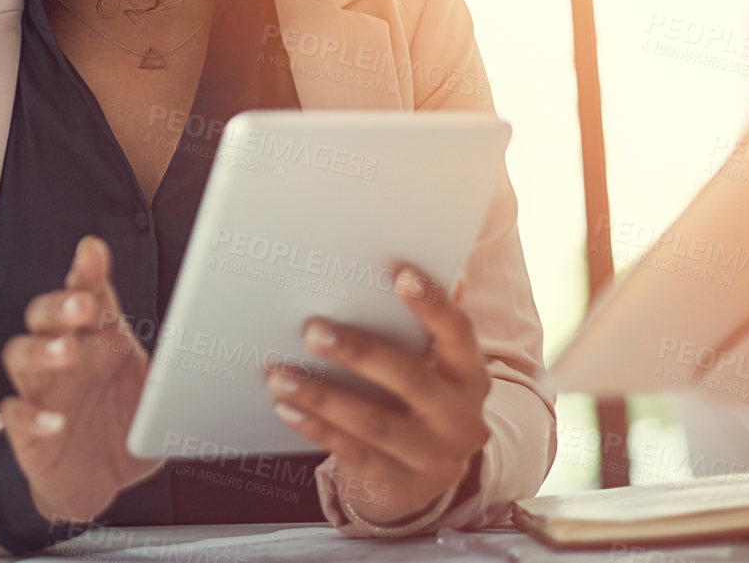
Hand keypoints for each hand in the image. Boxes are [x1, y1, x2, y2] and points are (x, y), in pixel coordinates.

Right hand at [0, 235, 161, 526]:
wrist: (98, 481)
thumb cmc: (125, 424)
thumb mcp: (159, 392)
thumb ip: (182, 370)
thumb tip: (228, 357)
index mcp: (98, 337)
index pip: (87, 292)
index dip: (86, 271)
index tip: (92, 251)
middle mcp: (64, 355)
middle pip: (44, 315)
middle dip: (60, 305)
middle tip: (82, 306)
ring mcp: (40, 389)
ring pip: (21, 354)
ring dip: (40, 350)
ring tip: (65, 352)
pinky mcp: (25, 429)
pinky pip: (16, 414)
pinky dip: (31, 416)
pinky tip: (53, 421)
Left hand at [262, 264, 489, 526]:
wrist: (420, 482)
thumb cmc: (414, 402)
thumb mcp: (427, 368)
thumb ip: (417, 327)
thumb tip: (400, 264)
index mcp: (470, 377)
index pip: (459, 335)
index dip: (433, 305)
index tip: (400, 273)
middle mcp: (461, 418)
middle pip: (412, 380)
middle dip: (360, 352)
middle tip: (312, 329)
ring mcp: (434, 457)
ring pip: (375, 423)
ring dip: (322, 396)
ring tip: (279, 375)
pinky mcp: (401, 484)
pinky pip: (353, 452)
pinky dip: (316, 427)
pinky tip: (286, 407)